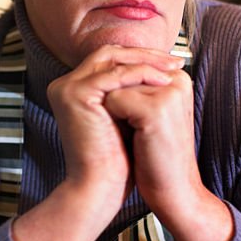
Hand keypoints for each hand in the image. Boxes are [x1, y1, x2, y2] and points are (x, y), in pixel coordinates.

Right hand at [47, 45, 180, 219]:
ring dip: (146, 61)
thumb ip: (132, 91)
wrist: (100, 186)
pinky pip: (113, 75)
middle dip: (145, 55)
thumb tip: (159, 68)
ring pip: (112, 59)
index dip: (141, 58)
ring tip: (173, 69)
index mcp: (74, 89)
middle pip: (110, 54)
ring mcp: (66, 87)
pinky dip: (140, 74)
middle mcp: (65, 85)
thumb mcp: (126, 116)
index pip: (110, 60)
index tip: (171, 64)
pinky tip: (162, 80)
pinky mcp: (73, 94)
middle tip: (175, 61)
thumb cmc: (116, 159)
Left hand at [103, 61, 234, 240]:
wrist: (175, 192)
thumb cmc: (158, 156)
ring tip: (135, 135)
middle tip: (128, 128)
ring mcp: (167, 92)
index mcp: (178, 78)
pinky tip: (131, 139)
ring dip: (113, 110)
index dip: (119, 92)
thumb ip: (135, 90)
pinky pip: (113, 100)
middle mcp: (177, 79)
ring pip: (115, 86)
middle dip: (115, 99)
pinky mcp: (155, 109)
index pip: (130, 67)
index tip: (129, 118)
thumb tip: (101, 71)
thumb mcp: (148, 116)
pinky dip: (112, 119)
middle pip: (121, 74)